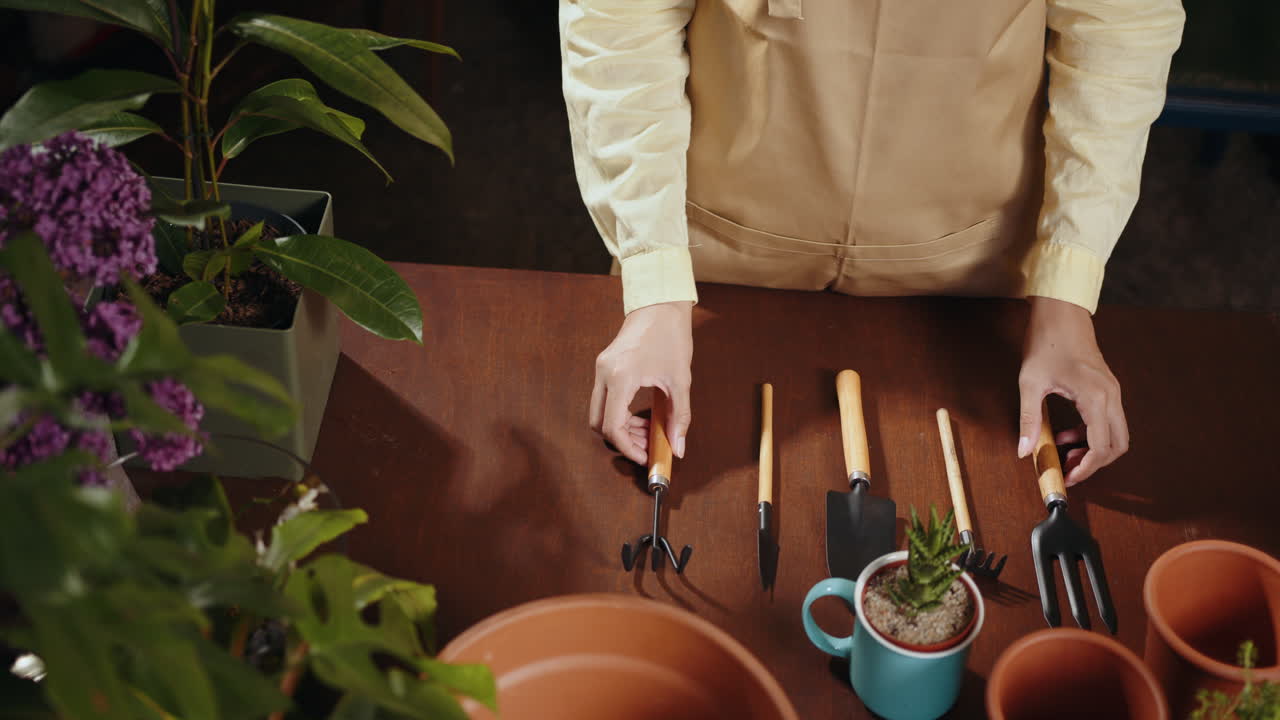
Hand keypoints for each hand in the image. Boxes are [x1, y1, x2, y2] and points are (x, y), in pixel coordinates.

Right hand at [590, 301, 693, 465]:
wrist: (660, 303)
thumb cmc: (671, 335)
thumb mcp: (680, 380)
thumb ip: (679, 416)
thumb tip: (678, 447)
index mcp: (620, 377)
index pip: (612, 426)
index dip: (628, 448)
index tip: (646, 457)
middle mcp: (603, 374)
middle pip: (599, 424)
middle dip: (622, 440)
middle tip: (648, 445)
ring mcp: (601, 369)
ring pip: (600, 413)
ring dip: (621, 427)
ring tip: (649, 430)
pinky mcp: (604, 366)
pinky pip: (604, 399)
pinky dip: (620, 412)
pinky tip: (642, 415)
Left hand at [1017, 296, 1128, 485]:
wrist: (1061, 313)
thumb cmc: (1046, 343)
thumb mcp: (1030, 383)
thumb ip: (1029, 419)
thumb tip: (1024, 451)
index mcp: (1096, 398)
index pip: (1100, 447)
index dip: (1085, 468)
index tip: (1066, 477)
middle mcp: (1111, 396)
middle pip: (1117, 446)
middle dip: (1094, 463)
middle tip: (1067, 467)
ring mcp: (1113, 392)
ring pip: (1115, 434)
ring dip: (1093, 448)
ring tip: (1063, 449)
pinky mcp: (1108, 388)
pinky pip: (1108, 421)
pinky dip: (1091, 433)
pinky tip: (1066, 432)